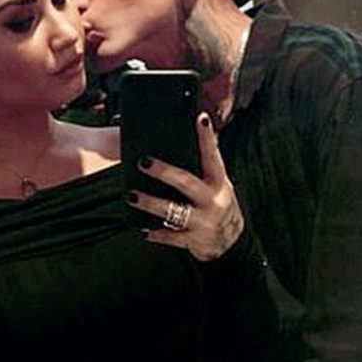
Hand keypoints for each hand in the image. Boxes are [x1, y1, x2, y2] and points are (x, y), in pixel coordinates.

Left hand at [127, 112, 244, 260]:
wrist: (230, 242)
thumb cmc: (217, 205)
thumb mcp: (218, 184)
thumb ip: (206, 165)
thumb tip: (198, 131)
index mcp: (218, 182)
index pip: (213, 155)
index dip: (207, 137)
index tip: (200, 118)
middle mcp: (212, 200)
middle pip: (186, 181)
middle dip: (163, 171)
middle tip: (143, 162)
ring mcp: (204, 221)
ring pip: (173, 210)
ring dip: (150, 203)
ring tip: (131, 196)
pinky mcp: (194, 240)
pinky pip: (171, 237)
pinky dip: (155, 234)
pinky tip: (142, 230)